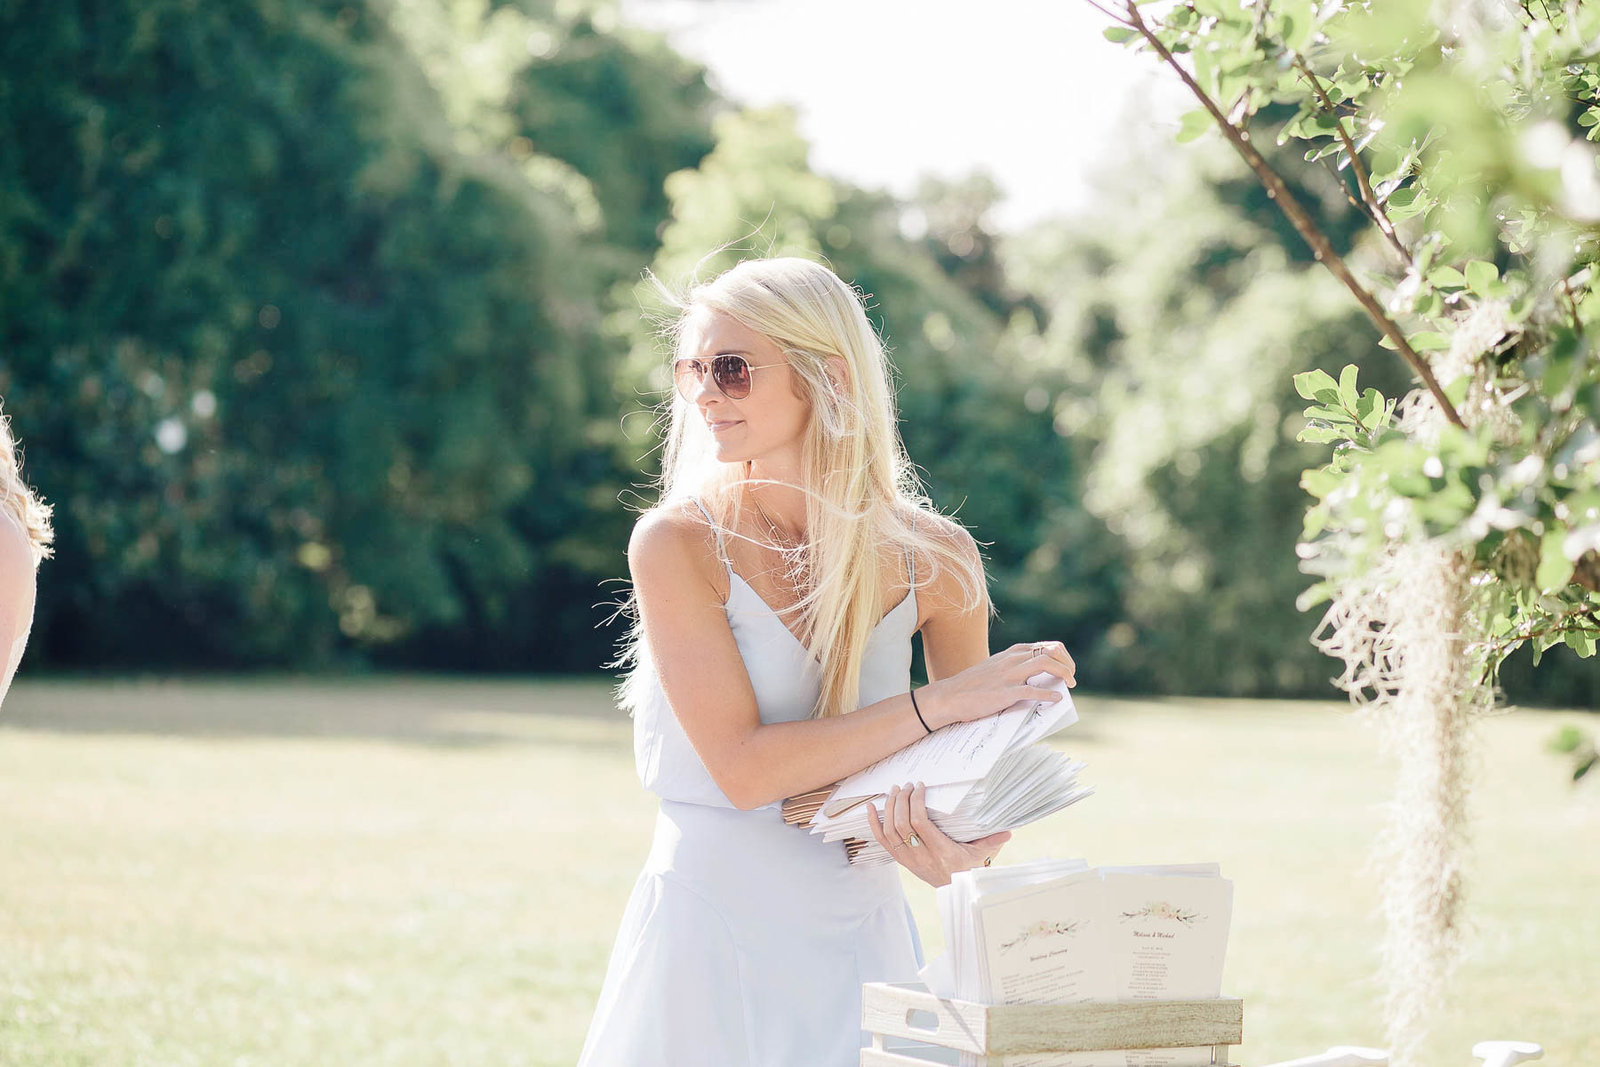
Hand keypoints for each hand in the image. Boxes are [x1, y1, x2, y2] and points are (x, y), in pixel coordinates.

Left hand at [866, 782, 1010, 888]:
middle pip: (902, 824)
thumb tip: (1009, 831)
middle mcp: (921, 856)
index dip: (915, 802)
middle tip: (906, 785)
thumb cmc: (969, 870)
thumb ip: (992, 842)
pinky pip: (882, 841)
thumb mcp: (981, 856)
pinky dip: (873, 823)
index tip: (919, 786)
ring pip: (890, 830)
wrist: (955, 892)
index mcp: (940, 852)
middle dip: (901, 800)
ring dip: (889, 807)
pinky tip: (870, 807)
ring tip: (894, 790)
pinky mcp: (901, 860)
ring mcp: (908, 859)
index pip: (920, 823)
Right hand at [919, 640, 1075, 729]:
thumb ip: (1014, 667)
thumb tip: (1035, 676)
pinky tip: (1056, 699)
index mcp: (1012, 653)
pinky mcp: (1005, 693)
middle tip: (1072, 679)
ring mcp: (1009, 675)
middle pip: (1051, 651)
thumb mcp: (995, 668)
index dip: (1063, 657)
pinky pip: (1033, 690)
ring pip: (1046, 664)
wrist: (949, 696)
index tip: (1068, 670)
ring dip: (1064, 674)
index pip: (1047, 646)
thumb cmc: (972, 685)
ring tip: (1070, 685)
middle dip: (1068, 664)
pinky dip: (1049, 694)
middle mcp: (1013, 660)